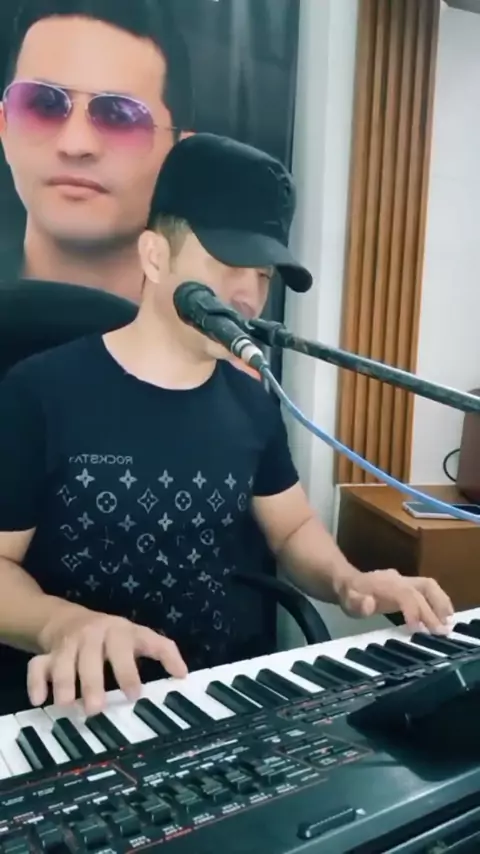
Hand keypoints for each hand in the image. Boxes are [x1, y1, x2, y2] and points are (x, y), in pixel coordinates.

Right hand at [28, 610, 187, 715]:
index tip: (134, 694)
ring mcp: (68, 644)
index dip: (128, 670)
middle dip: (92, 683)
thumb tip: (183, 675)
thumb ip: (163, 651)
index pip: (123, 648)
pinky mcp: (48, 654)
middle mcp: (91, 636)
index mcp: (118, 631)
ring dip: (64, 684)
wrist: (70, 620)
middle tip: (96, 708)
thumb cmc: (115, 637)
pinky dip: (36, 682)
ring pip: (63, 662)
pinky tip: (39, 700)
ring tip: (66, 706)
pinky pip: (37, 666)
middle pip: (90, 658)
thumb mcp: (140, 637)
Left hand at [337, 568, 453, 632]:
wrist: (346, 581)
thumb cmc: (349, 595)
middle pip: (424, 587)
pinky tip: (443, 617)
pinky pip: (428, 589)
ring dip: (442, 603)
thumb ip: (357, 604)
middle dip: (435, 609)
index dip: (414, 611)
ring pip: (430, 586)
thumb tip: (368, 604)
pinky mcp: (409, 585)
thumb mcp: (348, 602)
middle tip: (443, 630)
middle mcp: (399, 580)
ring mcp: (405, 580)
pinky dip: (439, 602)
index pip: (406, 595)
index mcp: (385, 585)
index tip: (419, 630)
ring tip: (448, 624)